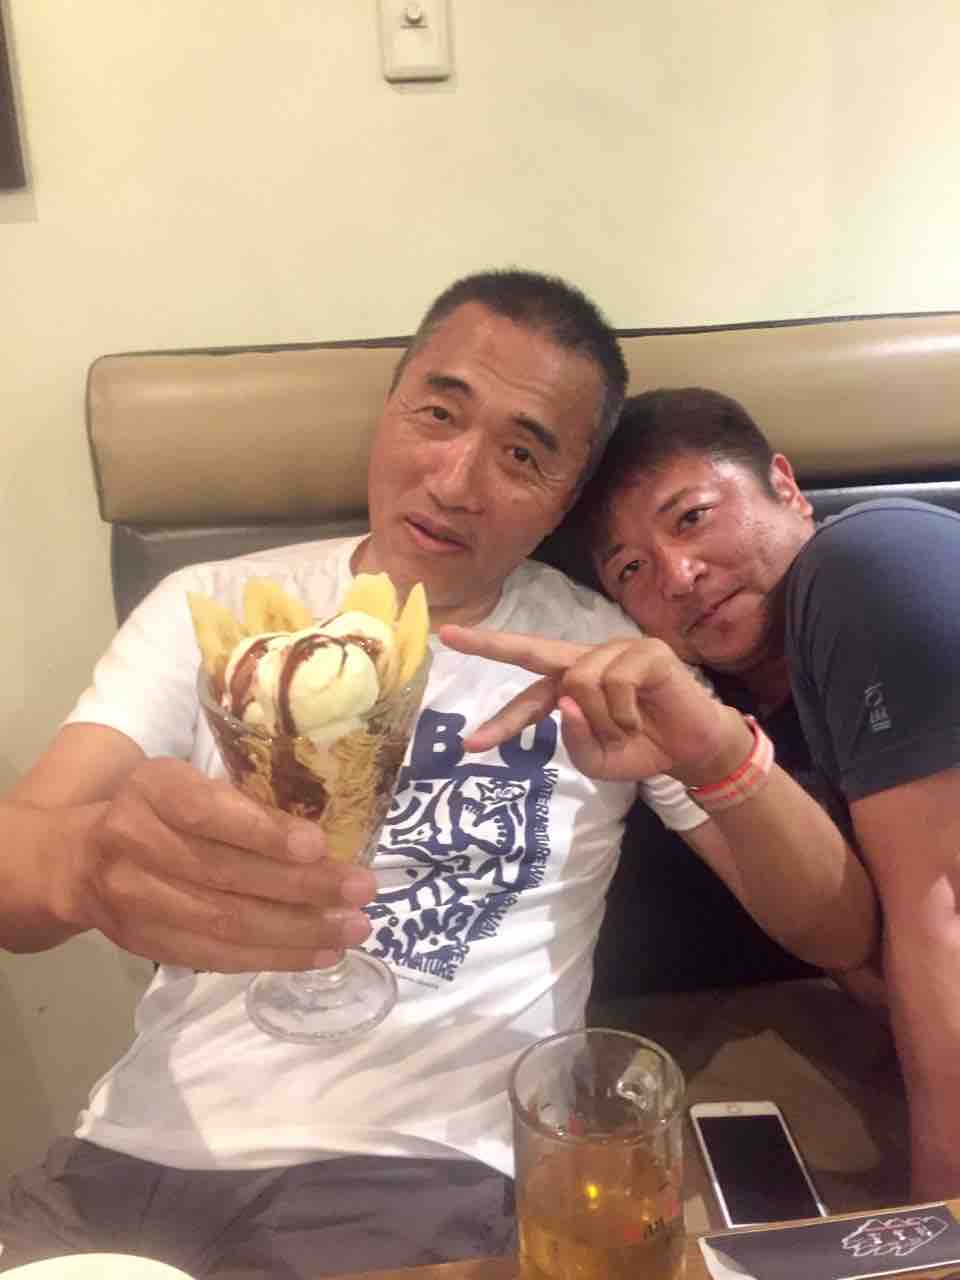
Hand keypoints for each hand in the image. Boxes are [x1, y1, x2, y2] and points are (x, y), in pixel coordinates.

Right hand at [63, 758, 375, 971]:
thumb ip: (237, 800)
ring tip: (352, 929)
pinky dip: (273, 957)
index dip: (262, 831)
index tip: (318, 845)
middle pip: (224, 874)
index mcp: (153, 790)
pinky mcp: (146, 944)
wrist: (75, 861)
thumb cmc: (155, 809)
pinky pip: (216, 956)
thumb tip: (327, 832)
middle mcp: (137, 843)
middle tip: (361, 890)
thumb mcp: (184, 781)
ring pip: (224, 923)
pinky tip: (318, 954)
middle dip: (302, 887)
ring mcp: (136, 900)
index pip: (205, 812)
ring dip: (298, 931)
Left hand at [440, 625, 750, 783]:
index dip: (499, 722)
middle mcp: (587, 660)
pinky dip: (623, 713)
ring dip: (601, 721)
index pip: (527, 696)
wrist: (693, 750)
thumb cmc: (642, 750)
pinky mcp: (645, 651)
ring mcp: (615, 650)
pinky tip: (641, 718)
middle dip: (489, 644)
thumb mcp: (598, 760)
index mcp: (570, 686)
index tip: (467, 744)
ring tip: (625, 730)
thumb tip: (565, 701)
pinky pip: (615, 683)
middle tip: (447, 636)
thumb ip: (574, 740)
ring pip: (580, 682)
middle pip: (531, 649)